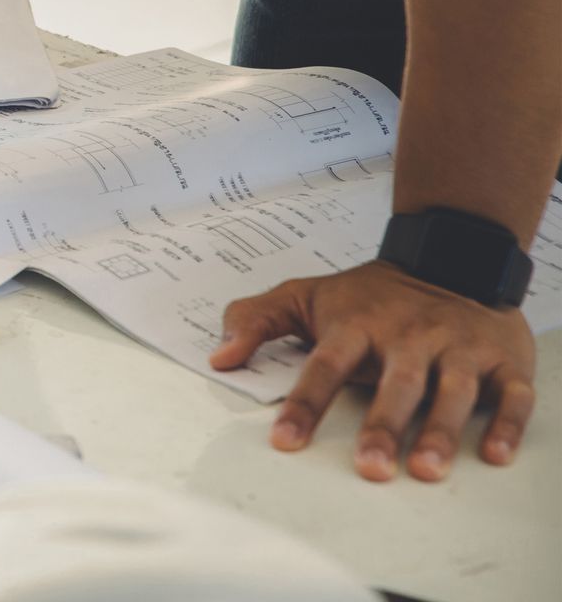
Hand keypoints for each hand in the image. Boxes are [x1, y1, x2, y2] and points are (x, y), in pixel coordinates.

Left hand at [211, 261, 536, 480]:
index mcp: (358, 325)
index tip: (285, 441)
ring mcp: (457, 347)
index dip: (305, 404)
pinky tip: (495, 453)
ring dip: (441, 430)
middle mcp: (408, 336)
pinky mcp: (502, 359)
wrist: (451, 257)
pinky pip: (509, 393)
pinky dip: (506, 422)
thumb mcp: (307, 296)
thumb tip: (218, 357)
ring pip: (451, 390)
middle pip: (395, 383)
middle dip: (383, 426)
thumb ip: (257, 320)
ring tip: (426, 470)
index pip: (325, 365)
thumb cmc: (371, 294)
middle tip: (369, 469)